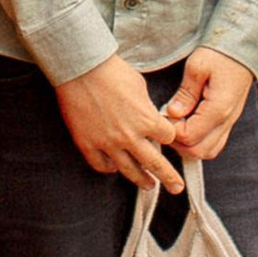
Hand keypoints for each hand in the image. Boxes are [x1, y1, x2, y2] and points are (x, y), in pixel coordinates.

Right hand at [54, 52, 184, 190]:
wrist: (81, 69)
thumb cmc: (112, 71)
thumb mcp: (140, 86)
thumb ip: (147, 108)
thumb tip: (149, 117)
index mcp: (146, 120)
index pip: (168, 138)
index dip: (169, 136)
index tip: (167, 137)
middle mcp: (130, 136)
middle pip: (156, 164)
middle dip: (169, 178)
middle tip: (176, 187)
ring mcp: (108, 143)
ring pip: (129, 171)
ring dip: (142, 180)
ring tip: (149, 185)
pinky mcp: (88, 144)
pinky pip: (101, 166)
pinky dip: (109, 168)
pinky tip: (114, 168)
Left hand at [162, 45, 253, 162]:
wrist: (243, 47)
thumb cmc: (220, 53)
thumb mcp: (197, 67)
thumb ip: (185, 93)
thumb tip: (173, 113)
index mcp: (218, 109)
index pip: (189, 136)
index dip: (171, 130)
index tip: (162, 115)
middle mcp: (226, 120)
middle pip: (199, 151)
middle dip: (178, 143)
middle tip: (167, 123)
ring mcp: (230, 122)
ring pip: (208, 151)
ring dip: (189, 145)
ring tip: (177, 125)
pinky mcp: (229, 120)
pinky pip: (214, 142)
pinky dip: (199, 141)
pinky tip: (188, 124)